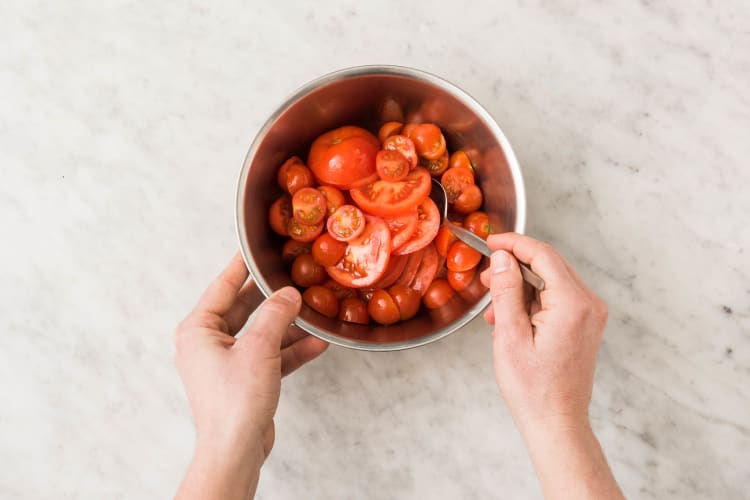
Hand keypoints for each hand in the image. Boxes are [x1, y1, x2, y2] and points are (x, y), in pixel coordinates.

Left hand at [174, 253, 327, 499]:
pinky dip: (291, 350)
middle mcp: (208, 344)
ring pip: (261, 334)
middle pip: (245, 309)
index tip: (255, 248)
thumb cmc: (235, 402)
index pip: (223, 287)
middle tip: (292, 277)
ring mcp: (227, 363)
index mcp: (198, 330)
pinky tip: (316, 343)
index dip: (242, 266)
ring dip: (288, 327)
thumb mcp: (259, 348)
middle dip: (273, 298)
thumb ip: (275, 315)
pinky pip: (270, 356)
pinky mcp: (245, 380)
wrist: (236, 450)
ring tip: (313, 311)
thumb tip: (289, 294)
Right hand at [480, 233, 606, 428]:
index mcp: (573, 304)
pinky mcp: (583, 325)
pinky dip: (531, 302)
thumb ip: (507, 291)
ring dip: (520, 287)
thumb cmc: (533, 389)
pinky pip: (555, 299)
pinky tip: (509, 319)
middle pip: (549, 265)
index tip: (491, 242)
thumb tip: (504, 258)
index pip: (544, 255)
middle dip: (515, 266)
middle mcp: (588, 305)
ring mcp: (589, 316)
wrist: (556, 423)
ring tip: (494, 309)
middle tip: (486, 278)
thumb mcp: (510, 336)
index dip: (514, 244)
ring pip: (550, 282)